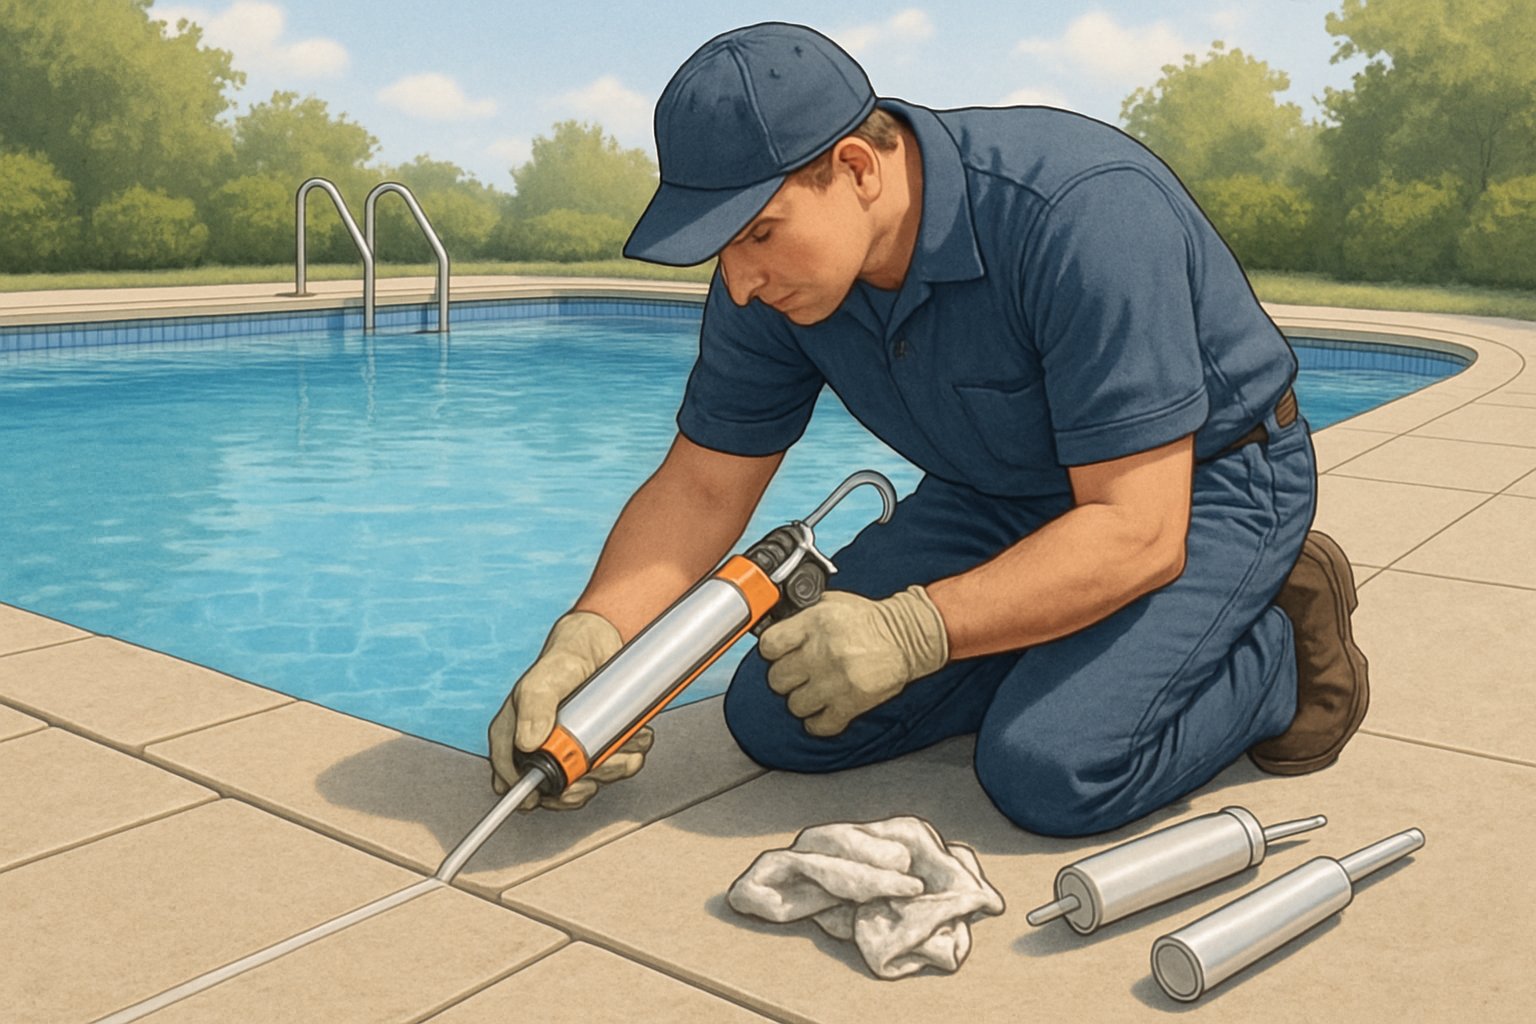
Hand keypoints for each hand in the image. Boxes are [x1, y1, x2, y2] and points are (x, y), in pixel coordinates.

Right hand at [487, 611, 653, 809]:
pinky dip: (629, 758)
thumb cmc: (564, 661)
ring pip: (591, 783)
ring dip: (613, 766)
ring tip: (624, 737)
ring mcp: (571, 752)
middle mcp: (541, 749)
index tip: (557, 791)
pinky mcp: (598, 749)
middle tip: (602, 760)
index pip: (511, 780)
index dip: (532, 794)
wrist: (602, 645)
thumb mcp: (546, 678)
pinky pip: (615, 769)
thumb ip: (535, 705)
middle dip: (585, 782)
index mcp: (515, 736)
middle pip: (557, 791)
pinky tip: (635, 738)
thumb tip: (528, 743)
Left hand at [758, 586, 947, 736]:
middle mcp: (823, 651)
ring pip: (795, 705)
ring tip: (813, 692)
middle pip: (778, 679)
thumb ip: (802, 616)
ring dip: (802, 701)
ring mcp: (836, 680)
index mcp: (815, 622)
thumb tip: (776, 627)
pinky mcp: (851, 703)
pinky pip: (818, 725)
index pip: (769, 645)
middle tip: (798, 675)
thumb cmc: (871, 620)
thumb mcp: (832, 602)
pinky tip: (823, 711)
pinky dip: (818, 722)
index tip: (778, 654)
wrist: (908, 636)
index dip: (771, 652)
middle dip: (785, 678)